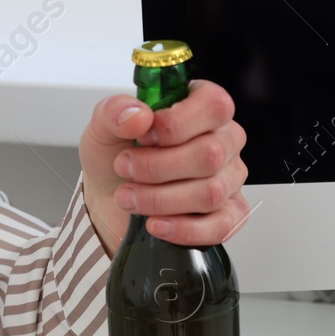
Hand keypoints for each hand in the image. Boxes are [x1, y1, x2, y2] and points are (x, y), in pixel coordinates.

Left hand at [79, 80, 250, 254]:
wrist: (111, 198)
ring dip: (161, 199)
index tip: (142, 137)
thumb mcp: (104, 127)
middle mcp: (224, 141)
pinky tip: (156, 224)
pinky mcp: (229, 215)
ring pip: (211, 193)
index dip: (175, 125)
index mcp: (202, 107)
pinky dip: (183, 229)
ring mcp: (230, 180)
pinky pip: (221, 226)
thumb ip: (115, 112)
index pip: (213, 106)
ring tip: (129, 198)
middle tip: (126, 170)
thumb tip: (139, 116)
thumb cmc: (117, 158)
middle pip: (210, 155)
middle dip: (158, 167)